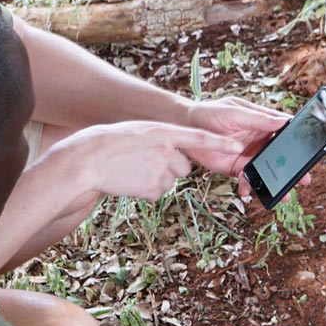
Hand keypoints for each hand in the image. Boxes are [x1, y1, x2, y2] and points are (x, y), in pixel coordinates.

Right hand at [56, 121, 243, 201]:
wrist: (88, 160)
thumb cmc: (108, 144)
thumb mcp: (137, 132)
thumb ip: (158, 139)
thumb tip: (172, 153)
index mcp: (163, 132)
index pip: (199, 138)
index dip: (220, 143)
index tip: (238, 146)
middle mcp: (166, 150)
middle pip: (183, 168)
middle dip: (169, 170)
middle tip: (144, 165)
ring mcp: (161, 170)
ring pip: (168, 182)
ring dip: (154, 181)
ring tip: (131, 172)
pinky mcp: (153, 189)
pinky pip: (157, 194)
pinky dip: (144, 191)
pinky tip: (129, 182)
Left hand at [185, 98, 300, 195]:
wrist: (184, 128)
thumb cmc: (209, 113)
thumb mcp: (234, 113)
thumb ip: (257, 119)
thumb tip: (283, 121)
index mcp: (262, 122)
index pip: (286, 131)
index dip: (298, 142)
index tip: (310, 154)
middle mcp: (259, 140)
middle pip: (281, 155)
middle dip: (292, 169)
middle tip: (304, 180)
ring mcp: (249, 155)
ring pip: (267, 171)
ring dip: (275, 182)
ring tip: (282, 195)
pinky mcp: (236, 168)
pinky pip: (248, 179)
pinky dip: (249, 186)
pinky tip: (246, 190)